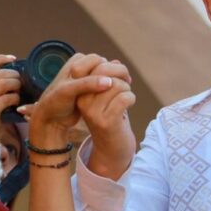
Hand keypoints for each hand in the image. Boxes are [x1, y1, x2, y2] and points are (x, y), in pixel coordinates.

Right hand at [0, 54, 20, 146]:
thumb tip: (15, 72)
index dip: (1, 58)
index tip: (14, 58)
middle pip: (0, 74)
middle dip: (15, 76)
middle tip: (21, 82)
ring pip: (4, 84)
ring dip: (16, 86)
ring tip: (19, 92)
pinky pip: (7, 98)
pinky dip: (15, 98)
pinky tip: (17, 102)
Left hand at [24, 53, 111, 134]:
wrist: (51, 119)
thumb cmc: (55, 103)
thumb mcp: (68, 91)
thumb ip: (87, 84)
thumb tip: (108, 82)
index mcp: (77, 60)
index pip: (98, 60)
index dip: (104, 71)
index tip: (106, 86)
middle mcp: (84, 67)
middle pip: (105, 67)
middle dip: (110, 78)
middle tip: (114, 91)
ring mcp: (89, 78)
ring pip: (107, 78)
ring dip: (112, 85)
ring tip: (114, 96)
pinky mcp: (93, 90)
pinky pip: (106, 88)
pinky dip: (109, 92)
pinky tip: (112, 100)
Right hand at [78, 60, 136, 180]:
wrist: (111, 148)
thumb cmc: (110, 117)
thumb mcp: (105, 96)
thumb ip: (108, 78)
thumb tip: (116, 62)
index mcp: (79, 91)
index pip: (95, 65)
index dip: (113, 66)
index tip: (121, 75)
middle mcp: (82, 100)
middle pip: (105, 71)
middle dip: (122, 74)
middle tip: (128, 82)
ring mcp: (93, 112)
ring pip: (117, 85)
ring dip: (127, 89)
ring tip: (125, 99)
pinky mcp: (106, 121)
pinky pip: (124, 98)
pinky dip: (131, 99)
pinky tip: (128, 106)